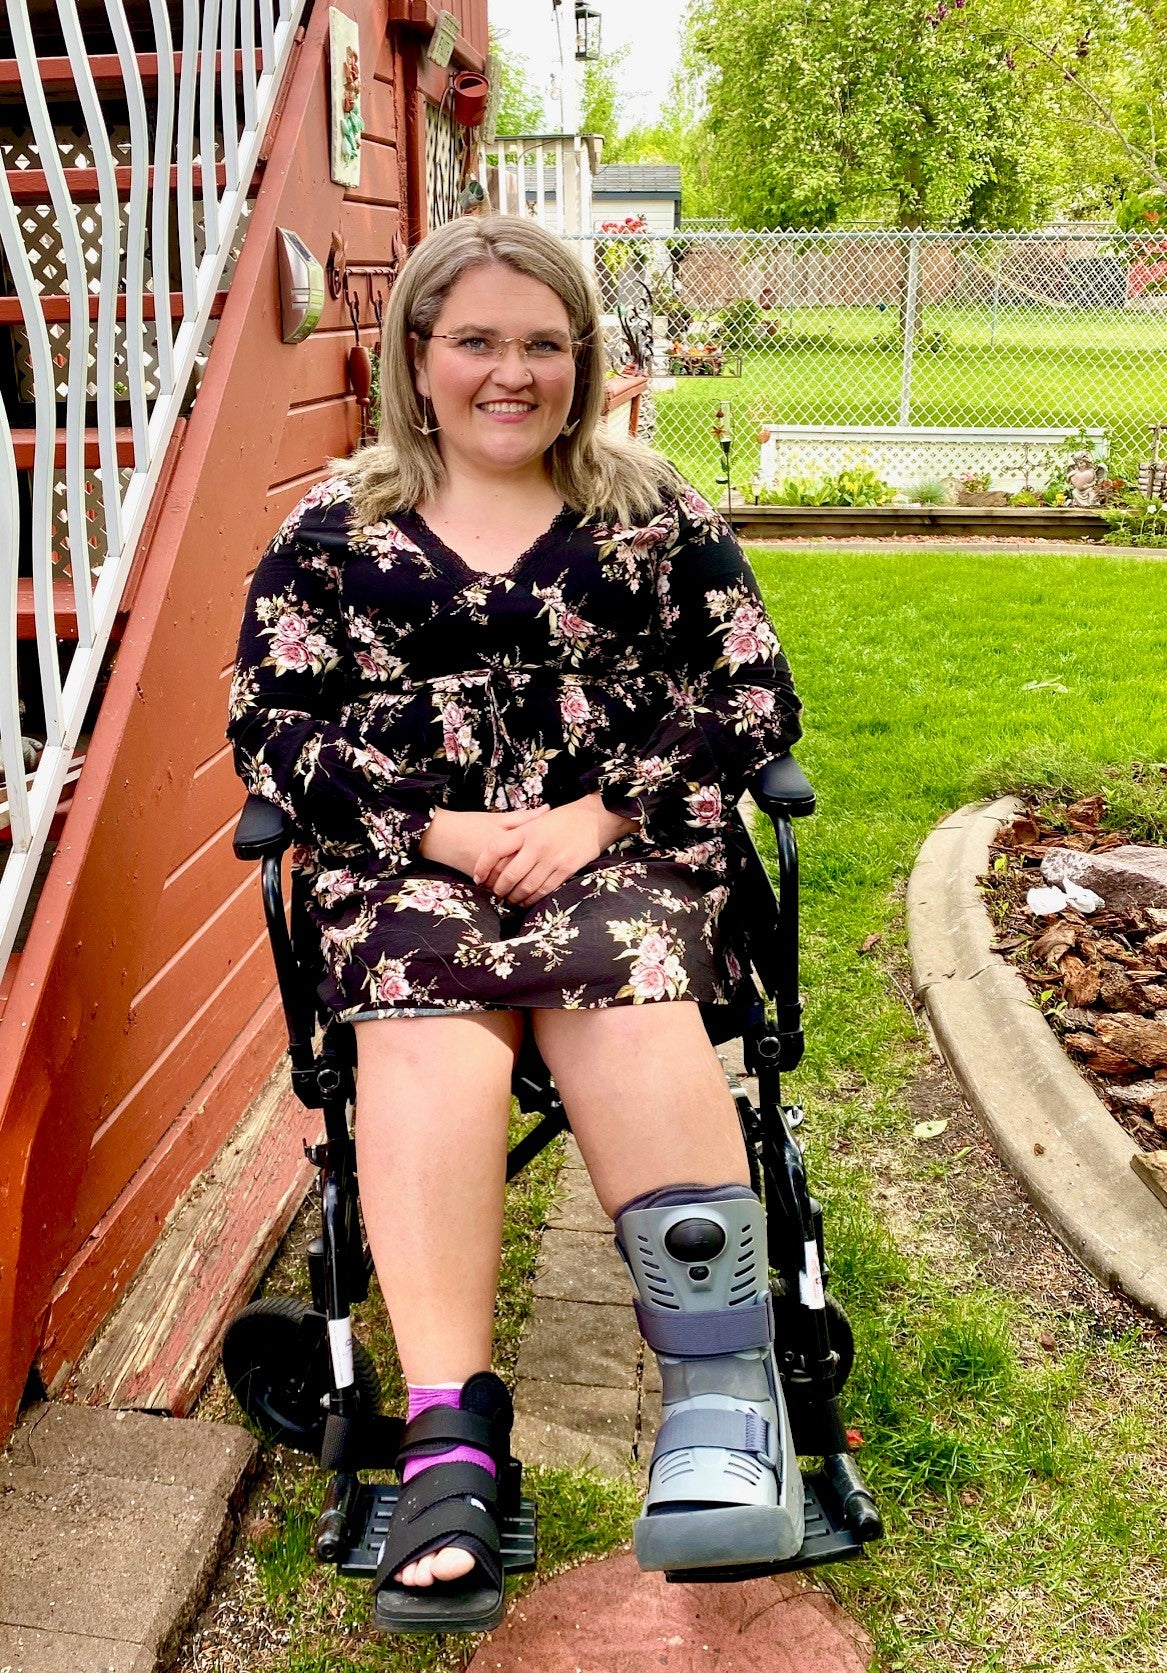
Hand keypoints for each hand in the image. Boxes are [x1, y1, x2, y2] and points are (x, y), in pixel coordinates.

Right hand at [418, 806, 548, 879]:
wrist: (442, 836)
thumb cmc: (471, 824)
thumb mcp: (498, 818)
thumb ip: (524, 817)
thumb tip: (548, 809)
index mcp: (509, 839)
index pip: (534, 850)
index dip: (547, 854)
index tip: (558, 855)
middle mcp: (501, 857)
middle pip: (526, 870)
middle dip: (539, 874)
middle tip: (551, 873)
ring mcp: (491, 871)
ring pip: (513, 883)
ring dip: (524, 886)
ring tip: (537, 886)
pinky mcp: (481, 880)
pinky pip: (499, 888)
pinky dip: (508, 888)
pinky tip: (516, 889)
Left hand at [477, 794, 636, 907]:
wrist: (596, 818)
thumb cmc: (564, 818)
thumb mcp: (537, 819)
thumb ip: (518, 831)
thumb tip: (496, 847)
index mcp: (527, 830)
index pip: (495, 849)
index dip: (483, 865)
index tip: (478, 876)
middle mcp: (537, 845)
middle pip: (509, 874)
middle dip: (499, 888)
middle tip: (495, 892)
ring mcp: (552, 859)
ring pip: (526, 886)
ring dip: (514, 897)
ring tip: (509, 899)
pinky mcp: (566, 870)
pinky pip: (544, 890)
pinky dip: (532, 898)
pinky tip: (527, 900)